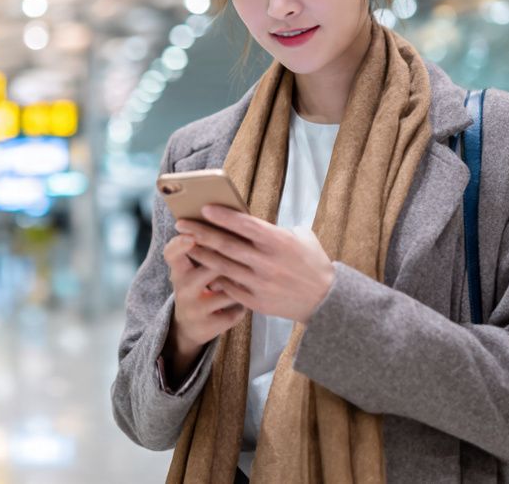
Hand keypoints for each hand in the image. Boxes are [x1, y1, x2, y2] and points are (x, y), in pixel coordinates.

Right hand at [163, 232, 247, 374]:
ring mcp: (194, 309)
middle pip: (208, 267)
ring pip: (228, 288)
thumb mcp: (194, 269)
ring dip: (241, 283)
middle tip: (244, 253)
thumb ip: (205, 249)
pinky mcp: (209, 326)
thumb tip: (228, 217)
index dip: (180, 244)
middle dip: (229, 259)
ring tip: (247, 280)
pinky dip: (244, 303)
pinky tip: (245, 301)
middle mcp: (182, 289)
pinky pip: (236, 308)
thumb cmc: (201, 286)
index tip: (190, 236)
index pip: (172, 253)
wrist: (192, 326)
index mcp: (179, 270)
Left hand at [174, 205, 335, 323]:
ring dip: (201, 254)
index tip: (204, 208)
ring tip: (185, 243)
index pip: (245, 224)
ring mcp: (260, 283)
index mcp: (279, 242)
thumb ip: (275, 228)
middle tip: (181, 223)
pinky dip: (213, 277)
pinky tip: (200, 268)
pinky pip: (229, 287)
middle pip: (227, 245)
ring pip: (223, 266)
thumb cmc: (312, 263)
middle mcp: (267, 262)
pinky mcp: (256, 301)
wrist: (326, 301)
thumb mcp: (301, 237)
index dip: (223, 216)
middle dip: (201, 232)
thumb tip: (248, 220)